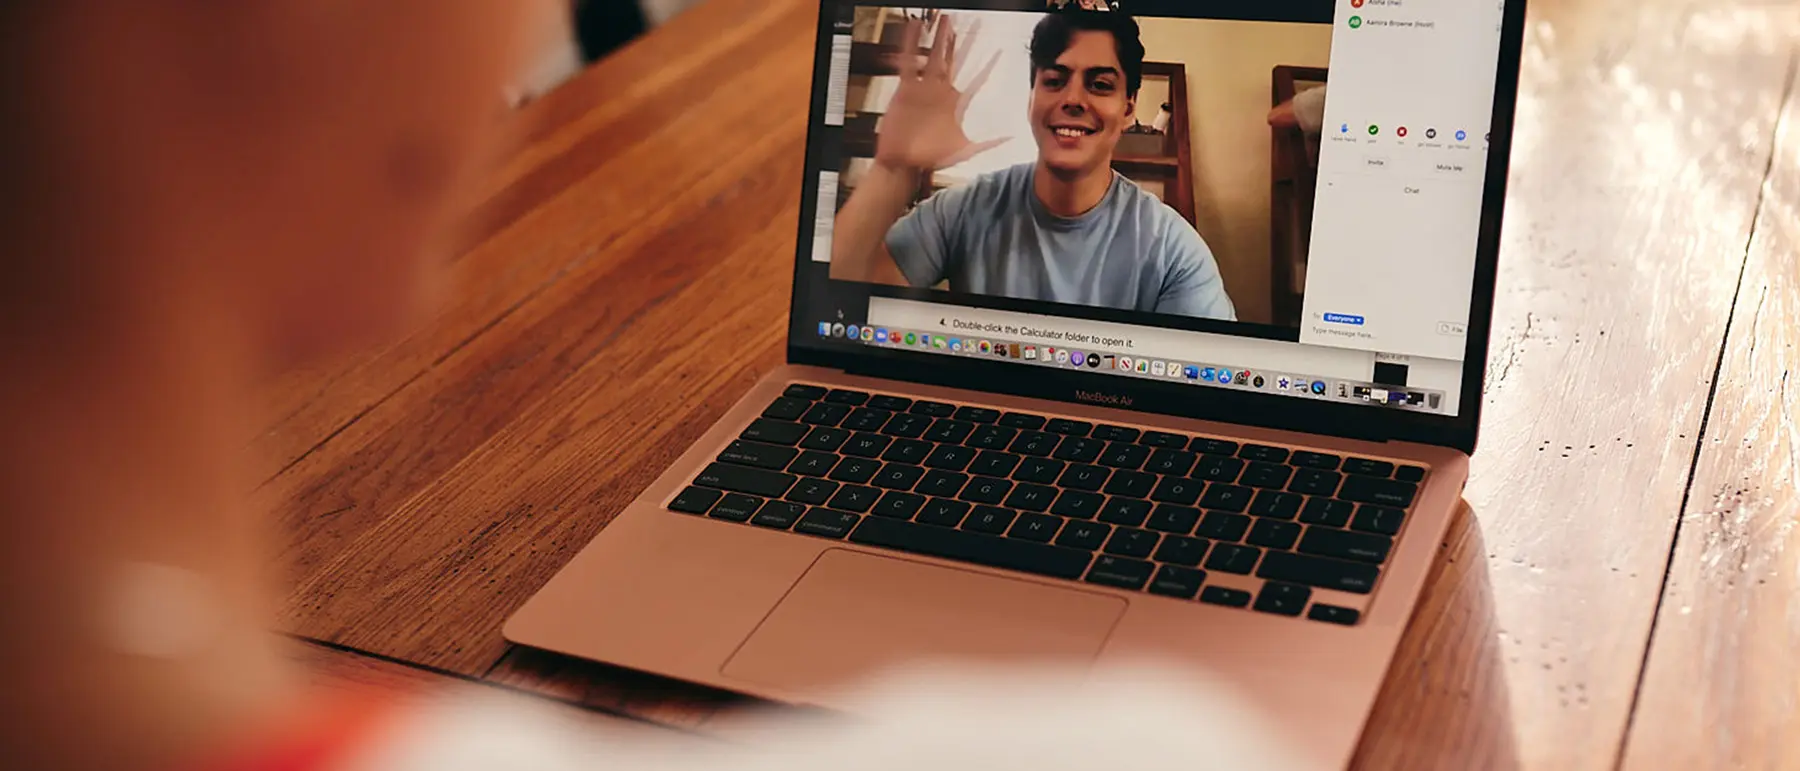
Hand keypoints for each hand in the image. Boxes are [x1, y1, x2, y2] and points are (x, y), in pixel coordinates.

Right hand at [874, 15, 1006, 171]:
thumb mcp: (963, 151)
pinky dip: (909, 45)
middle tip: (975, 23)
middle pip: (956, 61)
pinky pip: (908, 62)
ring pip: (934, 56)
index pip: (976, 80)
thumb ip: (986, 143)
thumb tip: (1010, 137)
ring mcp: (924, 88)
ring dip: (940, 38)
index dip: (987, 66)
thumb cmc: (931, 159)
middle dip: (964, 43)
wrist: (904, 163)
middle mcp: (941, 92)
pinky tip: (913, 28)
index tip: (999, 51)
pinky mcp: (906, 88)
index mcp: (956, 104)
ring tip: (946, 18)